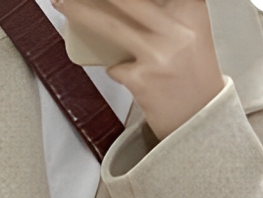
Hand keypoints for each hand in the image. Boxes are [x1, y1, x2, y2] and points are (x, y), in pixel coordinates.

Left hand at [54, 0, 224, 139]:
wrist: (201, 120)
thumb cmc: (192, 74)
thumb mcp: (189, 31)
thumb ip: (164, 13)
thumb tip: (117, 8)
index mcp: (191, 8)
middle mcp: (178, 28)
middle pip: (127, 0)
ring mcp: (159, 54)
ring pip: (110, 25)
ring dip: (79, 11)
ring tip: (61, 3)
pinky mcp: (142, 80)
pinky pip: (115, 67)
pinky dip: (117, 69)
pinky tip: (132, 75)